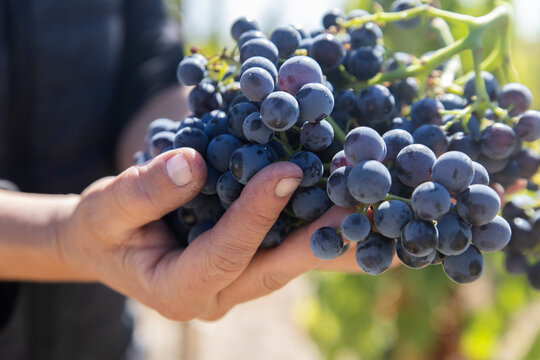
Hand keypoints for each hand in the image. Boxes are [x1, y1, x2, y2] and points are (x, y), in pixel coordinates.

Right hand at [56, 148, 367, 320]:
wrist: (109, 241)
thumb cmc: (103, 228)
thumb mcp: (106, 209)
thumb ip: (144, 192)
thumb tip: (192, 164)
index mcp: (178, 290)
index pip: (225, 253)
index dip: (254, 213)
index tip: (285, 171)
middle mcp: (219, 294)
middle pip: (278, 268)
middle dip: (325, 241)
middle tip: (371, 213)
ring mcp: (239, 281)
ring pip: (294, 261)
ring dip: (337, 236)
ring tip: (384, 214)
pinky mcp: (251, 261)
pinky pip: (290, 246)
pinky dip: (323, 226)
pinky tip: (356, 206)